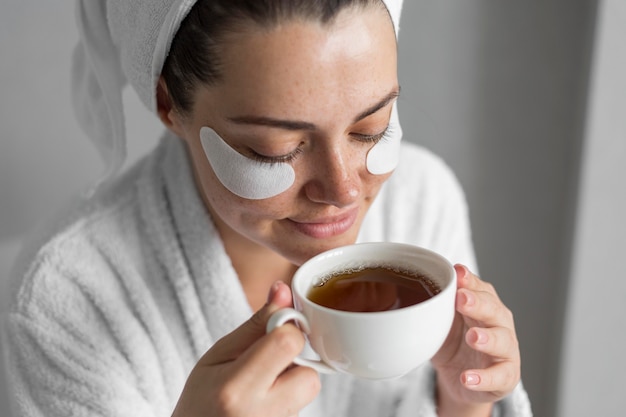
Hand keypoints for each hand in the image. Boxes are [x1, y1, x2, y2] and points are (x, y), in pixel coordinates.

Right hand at [172, 282, 320, 416]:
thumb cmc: (202, 397)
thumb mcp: (219, 354)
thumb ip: (256, 324)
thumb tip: (283, 290)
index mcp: (237, 388)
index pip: (287, 344)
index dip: (287, 328)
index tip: (276, 327)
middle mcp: (260, 413)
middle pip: (309, 374)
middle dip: (295, 361)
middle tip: (267, 364)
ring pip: (308, 390)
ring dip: (292, 380)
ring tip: (261, 386)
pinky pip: (302, 405)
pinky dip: (289, 397)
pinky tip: (264, 402)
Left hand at [431, 265, 520, 415]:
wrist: (459, 379)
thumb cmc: (454, 343)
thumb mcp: (443, 322)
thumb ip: (440, 304)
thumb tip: (428, 284)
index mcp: (484, 306)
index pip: (480, 290)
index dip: (470, 282)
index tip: (458, 275)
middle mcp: (499, 324)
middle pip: (494, 311)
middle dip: (479, 304)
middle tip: (462, 300)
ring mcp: (506, 350)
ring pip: (503, 341)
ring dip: (488, 338)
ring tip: (472, 338)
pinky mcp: (506, 377)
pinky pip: (499, 376)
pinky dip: (484, 378)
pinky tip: (467, 378)